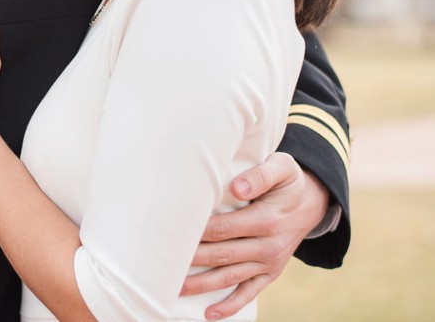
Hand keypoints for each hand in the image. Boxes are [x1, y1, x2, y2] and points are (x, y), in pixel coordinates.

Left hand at [182, 152, 329, 319]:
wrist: (314, 202)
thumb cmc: (288, 180)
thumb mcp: (282, 168)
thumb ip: (260, 175)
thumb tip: (238, 188)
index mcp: (266, 220)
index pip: (222, 228)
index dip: (196, 232)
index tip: (171, 232)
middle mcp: (268, 246)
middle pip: (221, 255)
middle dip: (190, 259)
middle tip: (161, 262)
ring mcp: (269, 263)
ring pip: (229, 277)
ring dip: (201, 285)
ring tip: (174, 289)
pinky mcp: (270, 273)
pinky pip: (249, 293)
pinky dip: (230, 306)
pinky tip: (209, 314)